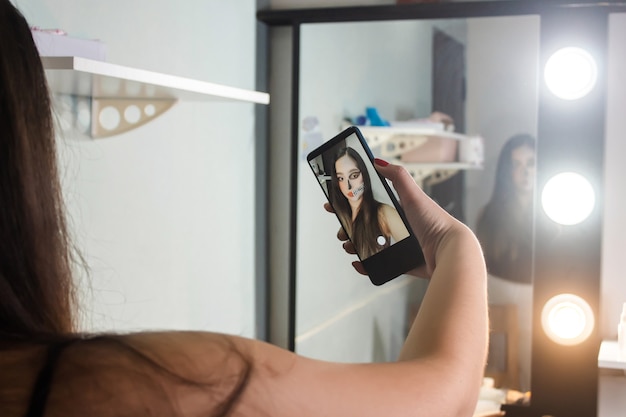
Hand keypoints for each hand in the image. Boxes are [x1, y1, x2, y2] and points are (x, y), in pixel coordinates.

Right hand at [326, 159, 469, 278]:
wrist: (448, 252)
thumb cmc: (435, 222)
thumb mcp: (413, 195)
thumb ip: (397, 176)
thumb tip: (377, 161)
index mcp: (399, 210)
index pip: (370, 204)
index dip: (351, 204)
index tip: (335, 206)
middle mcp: (398, 227)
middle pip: (365, 225)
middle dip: (349, 227)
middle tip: (341, 230)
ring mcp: (399, 246)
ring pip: (369, 246)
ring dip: (354, 245)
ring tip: (349, 246)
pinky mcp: (401, 263)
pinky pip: (378, 265)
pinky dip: (365, 265)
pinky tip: (358, 263)